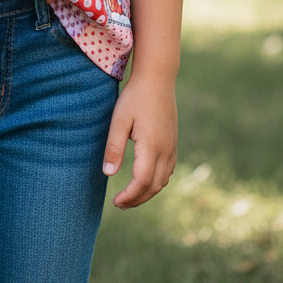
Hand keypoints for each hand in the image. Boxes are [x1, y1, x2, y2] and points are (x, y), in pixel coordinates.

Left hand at [102, 71, 177, 208]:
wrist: (157, 78)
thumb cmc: (135, 97)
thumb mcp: (119, 120)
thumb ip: (114, 147)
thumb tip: (108, 174)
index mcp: (152, 146)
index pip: (142, 182)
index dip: (130, 196)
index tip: (116, 202)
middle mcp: (166, 150)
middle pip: (155, 186)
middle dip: (138, 199)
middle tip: (120, 204)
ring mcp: (172, 147)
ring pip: (163, 180)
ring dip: (148, 192)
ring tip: (130, 196)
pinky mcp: (173, 142)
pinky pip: (168, 170)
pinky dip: (156, 182)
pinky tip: (144, 180)